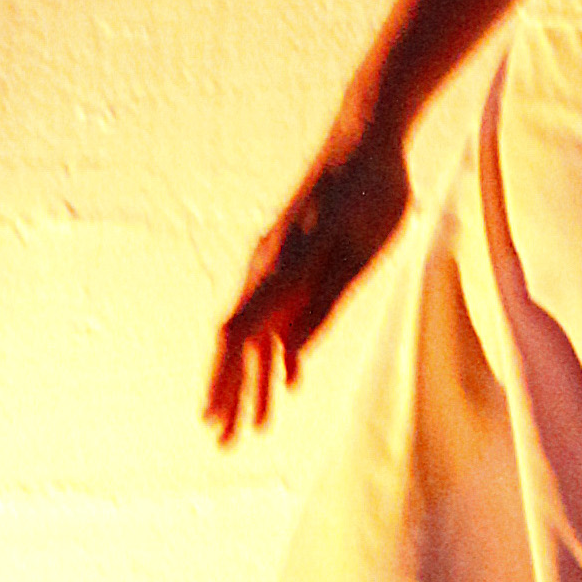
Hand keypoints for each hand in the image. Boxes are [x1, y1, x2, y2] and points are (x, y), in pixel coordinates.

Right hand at [205, 122, 411, 440]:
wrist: (365, 139)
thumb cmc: (369, 191)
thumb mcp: (358, 250)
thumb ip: (325, 301)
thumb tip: (292, 355)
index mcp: (279, 268)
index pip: (237, 334)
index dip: (223, 379)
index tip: (212, 416)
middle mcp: (269, 270)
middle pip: (239, 346)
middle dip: (229, 395)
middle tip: (221, 442)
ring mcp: (280, 268)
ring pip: (259, 337)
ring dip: (254, 383)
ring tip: (251, 429)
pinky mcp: (297, 265)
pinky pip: (282, 318)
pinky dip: (281, 353)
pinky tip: (288, 382)